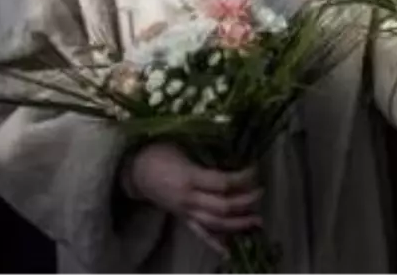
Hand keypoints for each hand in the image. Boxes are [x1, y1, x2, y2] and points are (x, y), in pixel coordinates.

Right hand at [124, 143, 262, 253]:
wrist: (135, 172)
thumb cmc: (158, 152)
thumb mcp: (181, 144)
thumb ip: (205, 149)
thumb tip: (233, 146)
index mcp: (189, 177)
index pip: (222, 183)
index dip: (243, 178)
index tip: (255, 169)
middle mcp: (188, 199)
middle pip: (222, 206)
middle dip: (246, 201)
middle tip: (261, 192)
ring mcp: (185, 212)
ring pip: (216, 224)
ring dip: (238, 224)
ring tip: (257, 221)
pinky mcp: (182, 219)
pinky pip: (200, 234)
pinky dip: (215, 244)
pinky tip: (229, 252)